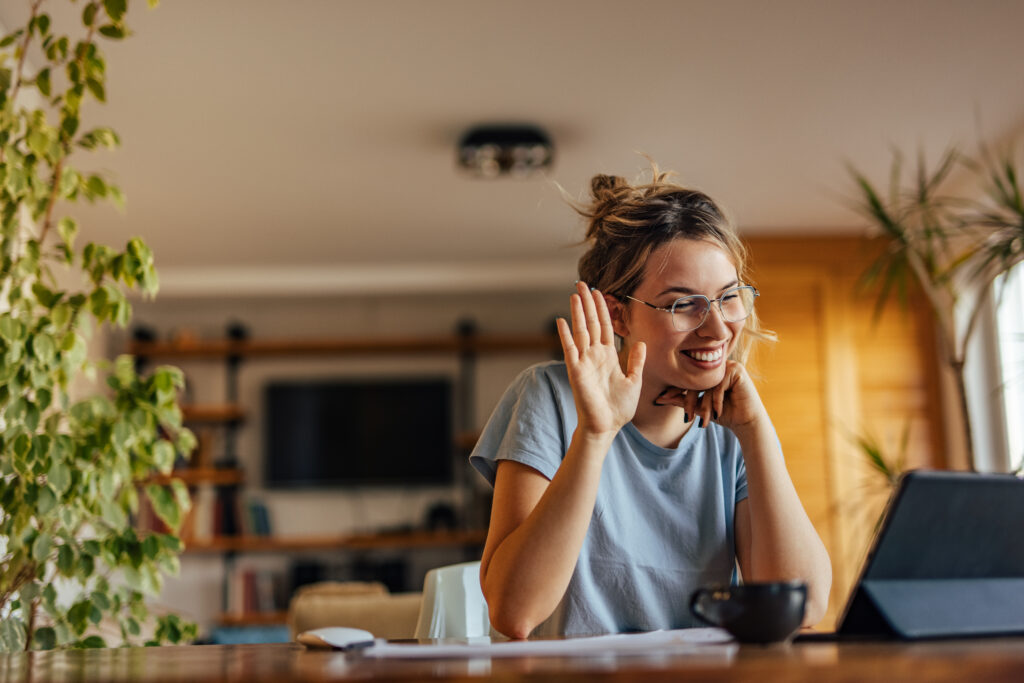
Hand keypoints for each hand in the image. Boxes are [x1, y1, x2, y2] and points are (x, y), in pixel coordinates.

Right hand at [556, 282, 645, 437]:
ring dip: (578, 312)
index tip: (600, 292)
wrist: (607, 426)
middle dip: (588, 303)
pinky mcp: (576, 370)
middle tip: (582, 283)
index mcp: (608, 356)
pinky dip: (565, 335)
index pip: (606, 326)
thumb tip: (640, 342)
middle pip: (591, 323)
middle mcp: (595, 355)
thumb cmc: (619, 407)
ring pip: (581, 331)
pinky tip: (562, 320)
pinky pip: (570, 349)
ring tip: (574, 294)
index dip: (603, 308)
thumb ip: (636, 361)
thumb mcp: (635, 380)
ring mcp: (584, 361)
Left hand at [654, 360, 767, 432]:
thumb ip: (681, 400)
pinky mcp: (737, 370)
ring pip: (706, 385)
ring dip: (705, 406)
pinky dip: (716, 402)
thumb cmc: (724, 414)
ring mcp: (727, 366)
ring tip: (704, 420)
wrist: (746, 422)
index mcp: (707, 371)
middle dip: (690, 401)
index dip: (675, 389)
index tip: (661, 398)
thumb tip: (659, 398)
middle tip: (687, 418)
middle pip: (695, 380)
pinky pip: (718, 385)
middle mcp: (716, 366)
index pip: (688, 377)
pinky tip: (717, 413)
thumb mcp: (700, 407)